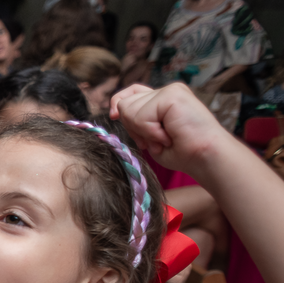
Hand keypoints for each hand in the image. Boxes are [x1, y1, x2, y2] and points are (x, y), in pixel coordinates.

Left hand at [110, 83, 225, 171]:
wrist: (205, 156)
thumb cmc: (182, 151)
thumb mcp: (151, 136)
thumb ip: (136, 121)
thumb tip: (115, 112)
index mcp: (162, 99)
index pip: (130, 93)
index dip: (118, 103)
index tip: (114, 116)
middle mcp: (166, 91)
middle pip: (124, 104)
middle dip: (133, 128)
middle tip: (157, 140)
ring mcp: (170, 90)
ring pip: (128, 109)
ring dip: (143, 132)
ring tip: (165, 138)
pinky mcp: (172, 95)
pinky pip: (141, 116)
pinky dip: (150, 132)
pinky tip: (168, 136)